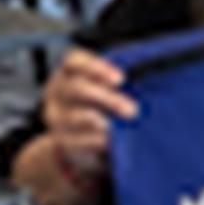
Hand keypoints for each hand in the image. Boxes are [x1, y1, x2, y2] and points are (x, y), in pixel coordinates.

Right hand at [28, 49, 132, 199]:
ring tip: (124, 127)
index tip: (121, 79)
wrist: (78, 140)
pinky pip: (78, 141)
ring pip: (77, 117)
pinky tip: (113, 142)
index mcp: (68, 72)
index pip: (75, 62)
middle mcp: (58, 92)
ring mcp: (57, 118)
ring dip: (104, 122)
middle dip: (107, 99)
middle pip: (77, 89)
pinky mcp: (62, 142)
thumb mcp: (104, 89)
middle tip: (133, 110)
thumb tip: (147, 82)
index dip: (97, 68)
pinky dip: (97, 141)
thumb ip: (116, 83)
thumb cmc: (100, 104)